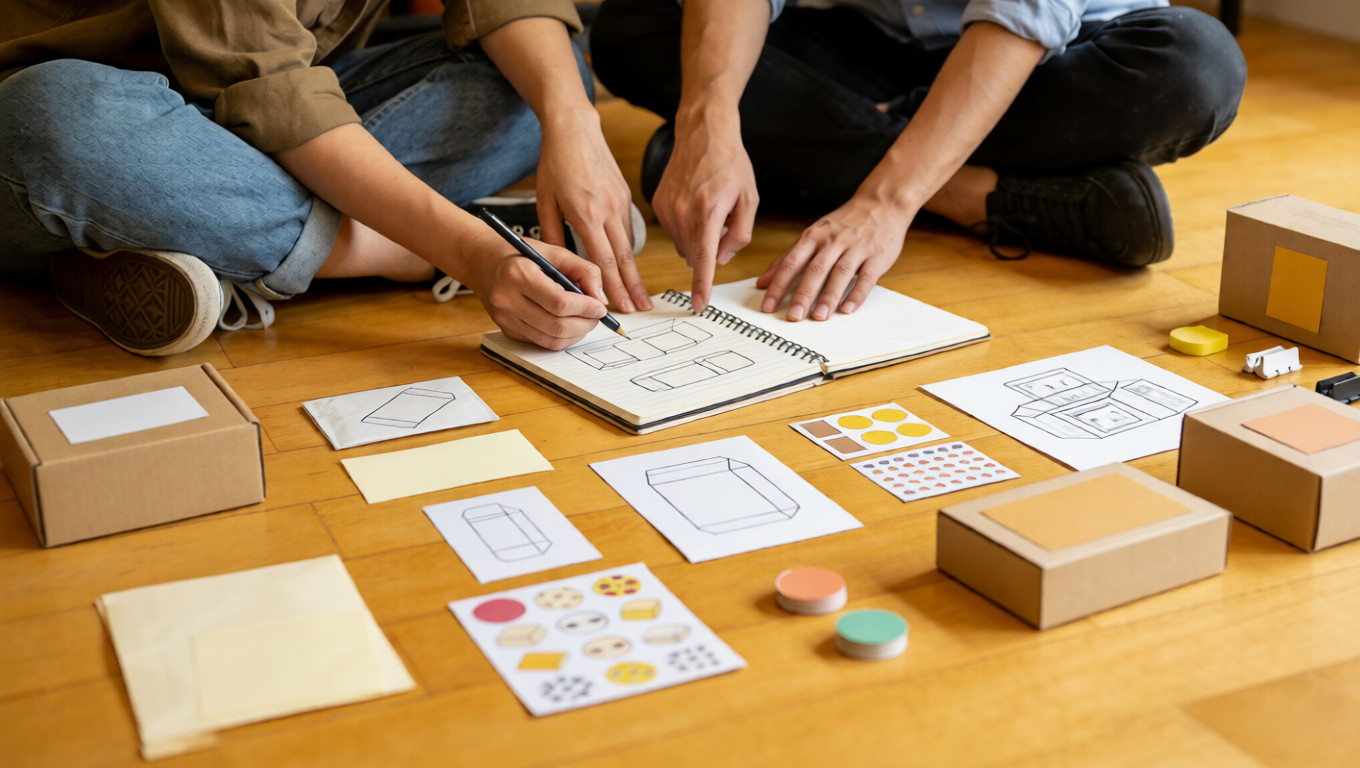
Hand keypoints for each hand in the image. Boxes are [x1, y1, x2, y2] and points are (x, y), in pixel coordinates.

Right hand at [463, 232, 607, 349]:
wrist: (481, 261)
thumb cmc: (519, 254)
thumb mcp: (553, 251)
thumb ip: (582, 270)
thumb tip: (599, 298)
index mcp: (518, 274)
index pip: (559, 302)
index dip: (585, 308)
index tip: (600, 307)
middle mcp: (507, 299)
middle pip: (556, 325)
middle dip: (584, 324)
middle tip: (596, 316)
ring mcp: (505, 318)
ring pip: (550, 340)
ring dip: (575, 334)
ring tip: (585, 320)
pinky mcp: (507, 330)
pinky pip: (540, 342)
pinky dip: (560, 337)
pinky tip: (568, 324)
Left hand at [535, 108, 651, 312]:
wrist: (576, 129)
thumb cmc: (555, 163)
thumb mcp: (544, 201)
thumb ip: (552, 235)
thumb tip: (558, 265)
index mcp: (586, 213)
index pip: (602, 260)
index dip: (612, 287)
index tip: (618, 307)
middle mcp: (608, 210)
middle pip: (623, 258)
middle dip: (632, 288)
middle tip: (640, 310)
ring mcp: (620, 203)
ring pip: (629, 246)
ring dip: (635, 274)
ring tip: (641, 296)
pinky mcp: (625, 197)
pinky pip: (629, 230)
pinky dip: (630, 251)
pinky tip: (631, 267)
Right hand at [652, 120, 757, 312]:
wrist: (703, 132)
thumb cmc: (730, 163)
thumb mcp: (749, 199)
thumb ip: (739, 235)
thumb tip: (721, 259)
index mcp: (708, 212)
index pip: (703, 259)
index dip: (702, 285)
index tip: (698, 305)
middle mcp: (682, 212)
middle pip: (694, 254)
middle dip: (709, 250)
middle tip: (723, 222)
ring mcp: (666, 208)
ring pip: (682, 245)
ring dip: (697, 239)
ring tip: (708, 208)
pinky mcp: (657, 203)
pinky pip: (672, 231)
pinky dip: (685, 227)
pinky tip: (694, 203)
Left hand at [756, 197, 911, 320]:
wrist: (881, 204)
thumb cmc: (843, 224)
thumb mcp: (812, 235)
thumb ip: (788, 258)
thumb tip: (763, 283)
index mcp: (813, 237)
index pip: (791, 262)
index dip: (779, 285)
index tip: (768, 306)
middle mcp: (833, 241)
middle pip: (815, 269)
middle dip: (803, 294)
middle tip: (793, 316)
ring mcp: (856, 248)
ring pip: (840, 273)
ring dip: (829, 296)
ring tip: (819, 317)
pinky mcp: (877, 256)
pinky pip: (867, 277)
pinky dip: (857, 294)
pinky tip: (847, 309)